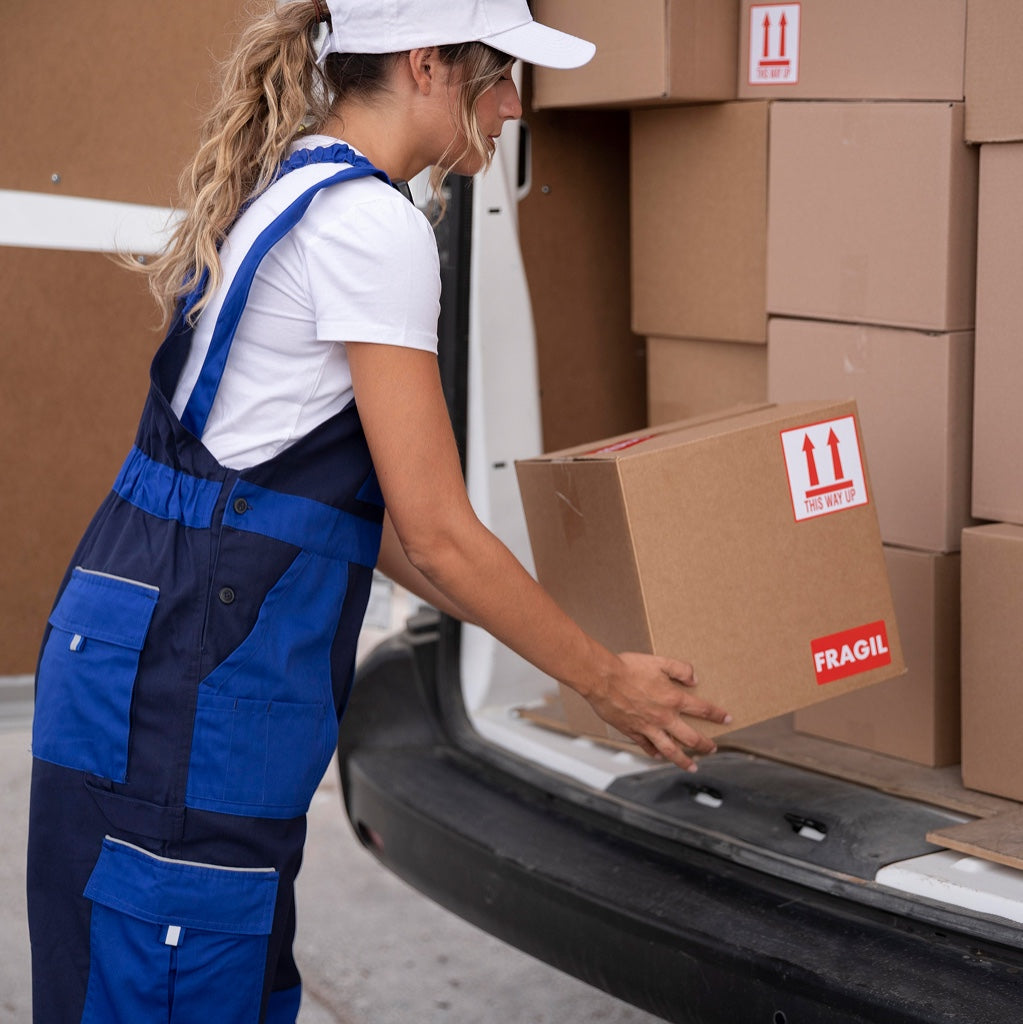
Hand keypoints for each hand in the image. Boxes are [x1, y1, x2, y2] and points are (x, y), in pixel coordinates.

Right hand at [583, 652, 730, 771]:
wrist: (602, 678)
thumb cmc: (628, 668)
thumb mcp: (659, 662)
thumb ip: (680, 669)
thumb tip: (695, 678)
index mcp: (673, 699)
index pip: (702, 710)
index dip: (717, 715)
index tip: (727, 719)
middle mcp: (664, 717)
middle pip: (691, 737)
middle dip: (704, 745)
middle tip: (712, 749)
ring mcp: (648, 727)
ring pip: (671, 750)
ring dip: (683, 760)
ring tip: (692, 766)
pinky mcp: (632, 731)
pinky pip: (647, 747)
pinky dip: (654, 753)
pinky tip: (659, 757)